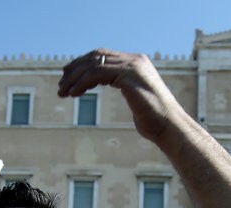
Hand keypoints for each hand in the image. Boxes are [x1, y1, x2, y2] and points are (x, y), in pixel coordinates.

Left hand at [57, 49, 181, 143]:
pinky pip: (97, 74)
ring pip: (94, 64)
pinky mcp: (129, 76)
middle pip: (96, 56)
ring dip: (75, 77)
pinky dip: (82, 82)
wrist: (169, 128)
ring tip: (63, 91)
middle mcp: (135, 60)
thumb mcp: (136, 98)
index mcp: (137, 63)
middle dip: (75, 69)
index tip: (68, 77)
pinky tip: (74, 93)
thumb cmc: (154, 120)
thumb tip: (116, 87)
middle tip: (61, 84)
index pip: (103, 56)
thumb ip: (125, 87)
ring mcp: (133, 67)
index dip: (83, 64)